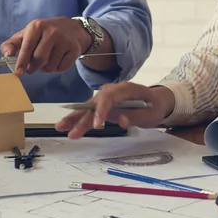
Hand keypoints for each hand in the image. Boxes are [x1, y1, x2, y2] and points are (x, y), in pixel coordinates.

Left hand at [0, 17, 91, 75]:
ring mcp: (65, 40)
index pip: (27, 47)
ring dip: (45, 69)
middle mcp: (52, 31)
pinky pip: (61, 68)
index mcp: (37, 26)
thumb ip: (11, 44)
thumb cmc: (43, 34)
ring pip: (50, 66)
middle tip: (31, 68)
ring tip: (47, 60)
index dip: (21, 62)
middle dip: (33, 68)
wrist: (72, 28)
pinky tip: (57, 60)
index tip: (18, 73)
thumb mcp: (26, 35)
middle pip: (39, 59)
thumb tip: (7, 55)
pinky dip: (57, 69)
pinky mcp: (75, 48)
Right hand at [55, 82, 175, 138]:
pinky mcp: (103, 105)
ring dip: (75, 118)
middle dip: (80, 117)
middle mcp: (112, 90)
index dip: (100, 111)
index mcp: (125, 89)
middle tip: (67, 128)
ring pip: (88, 108)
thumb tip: (121, 120)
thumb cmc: (154, 106)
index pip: (108, 98)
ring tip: (61, 127)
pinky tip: (68, 126)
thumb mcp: (149, 114)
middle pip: (93, 103)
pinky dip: (80, 119)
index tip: (96, 126)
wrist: (156, 101)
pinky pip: (90, 112)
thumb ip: (134, 116)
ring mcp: (106, 97)